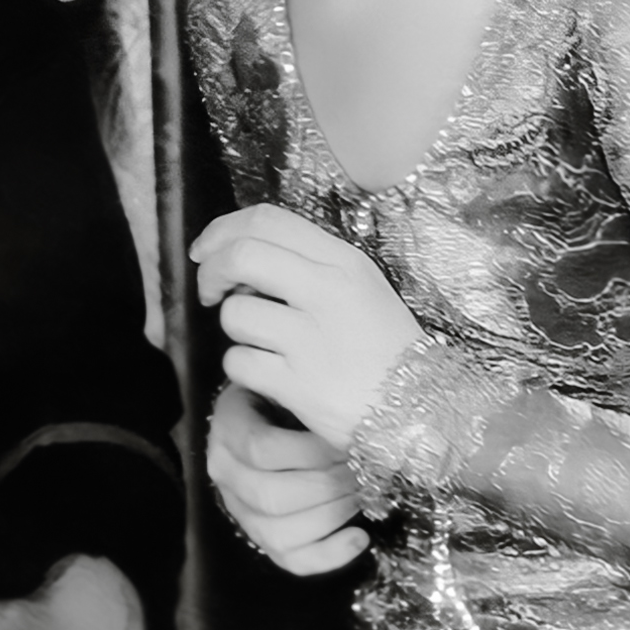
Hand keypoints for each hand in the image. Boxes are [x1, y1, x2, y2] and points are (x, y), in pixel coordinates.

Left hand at [190, 203, 422, 454]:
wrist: (423, 410)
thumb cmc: (383, 347)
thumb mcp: (361, 287)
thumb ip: (308, 263)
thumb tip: (241, 255)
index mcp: (342, 261)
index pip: (267, 220)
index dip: (222, 231)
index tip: (206, 251)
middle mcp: (327, 292)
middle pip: (240, 255)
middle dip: (210, 272)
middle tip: (210, 292)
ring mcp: (311, 339)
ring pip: (234, 314)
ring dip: (235, 329)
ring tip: (262, 343)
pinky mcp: (297, 384)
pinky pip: (238, 363)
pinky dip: (243, 369)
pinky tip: (268, 374)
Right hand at [206, 380, 367, 573]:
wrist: (267, 416)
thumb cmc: (286, 398)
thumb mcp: (286, 384)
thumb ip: (301, 392)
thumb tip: (344, 415)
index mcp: (229, 429)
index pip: (260, 449)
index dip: (310, 452)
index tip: (346, 443)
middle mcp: (225, 474)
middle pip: (271, 496)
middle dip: (328, 486)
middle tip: (363, 469)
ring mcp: (240, 510)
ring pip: (279, 533)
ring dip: (332, 516)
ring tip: (362, 495)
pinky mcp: (261, 538)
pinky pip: (290, 559)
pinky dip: (329, 555)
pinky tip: (360, 536)